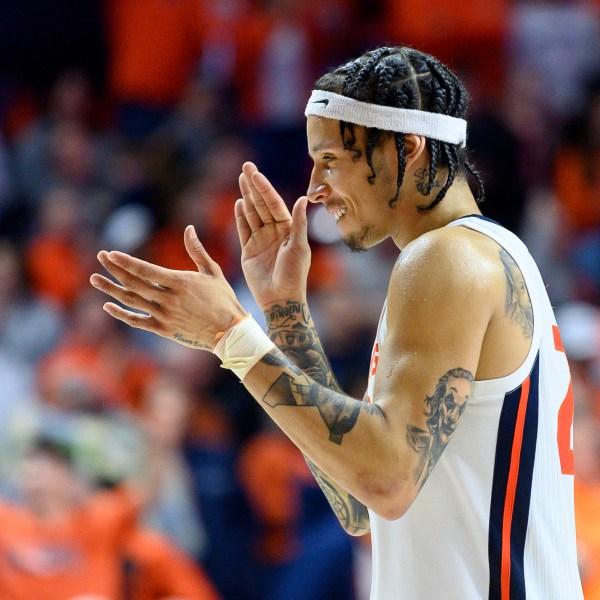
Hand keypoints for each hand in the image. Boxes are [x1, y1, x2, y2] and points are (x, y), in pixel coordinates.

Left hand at [90, 226, 246, 349]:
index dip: (127, 262)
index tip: (110, 254)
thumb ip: (197, 250)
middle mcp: (169, 299)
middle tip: (100, 257)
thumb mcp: (212, 271)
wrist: (229, 332)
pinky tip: (108, 306)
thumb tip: (189, 228)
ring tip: (94, 279)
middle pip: (134, 283)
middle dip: (114, 270)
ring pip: (132, 301)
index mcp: (180, 282)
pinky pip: (137, 321)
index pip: (147, 270)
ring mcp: (164, 315)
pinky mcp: (164, 330)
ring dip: (111, 290)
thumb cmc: (223, 299)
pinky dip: (121, 314)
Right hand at [237, 162, 310, 307]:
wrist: (280, 299)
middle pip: (262, 205)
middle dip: (254, 186)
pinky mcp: (249, 251)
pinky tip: (239, 203)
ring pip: (252, 214)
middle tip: (246, 167)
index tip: (255, 174)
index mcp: (288, 229)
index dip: (264, 188)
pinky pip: (243, 230)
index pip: (274, 204)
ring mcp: (261, 240)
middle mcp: (274, 232)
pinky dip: (240, 217)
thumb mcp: (299, 247)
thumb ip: (299, 223)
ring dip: (247, 197)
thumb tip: (303, 198)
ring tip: (241, 179)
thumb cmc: (294, 275)